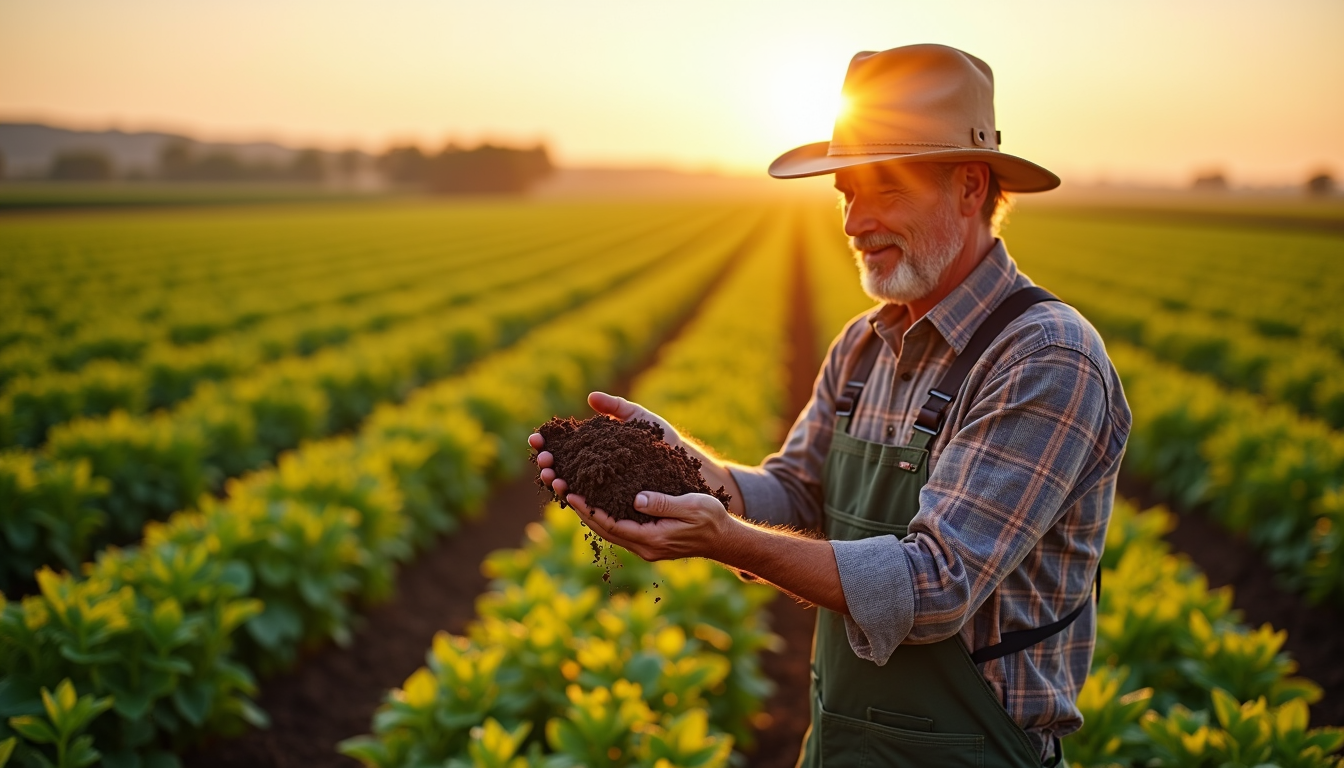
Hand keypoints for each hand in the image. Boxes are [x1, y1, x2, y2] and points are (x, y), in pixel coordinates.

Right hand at [528, 391, 682, 497]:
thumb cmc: (662, 439)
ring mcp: (603, 486)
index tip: (535, 438)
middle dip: (548, 465)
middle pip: (561, 468)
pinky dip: (578, 500)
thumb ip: (615, 407)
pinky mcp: (615, 502)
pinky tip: (570, 496)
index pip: (563, 446)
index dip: (546, 443)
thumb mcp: (637, 418)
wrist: (685, 462)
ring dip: (557, 483)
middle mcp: (595, 469)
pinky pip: (592, 503)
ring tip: (552, 477)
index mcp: (595, 449)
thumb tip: (591, 397)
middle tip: (543, 461)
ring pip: (572, 487)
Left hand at [565, 490, 731, 561]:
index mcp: (652, 539)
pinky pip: (618, 529)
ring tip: (571, 494)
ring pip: (609, 531)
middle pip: (604, 530)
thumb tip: (637, 498)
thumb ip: (665, 503)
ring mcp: (645, 547)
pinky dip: (604, 516)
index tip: (570, 494)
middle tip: (561, 490)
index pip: (612, 525)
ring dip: (589, 514)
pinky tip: (595, 502)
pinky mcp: (647, 542)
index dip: (589, 510)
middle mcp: (644, 548)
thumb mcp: (692, 506)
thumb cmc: (711, 520)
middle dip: (581, 511)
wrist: (723, 540)